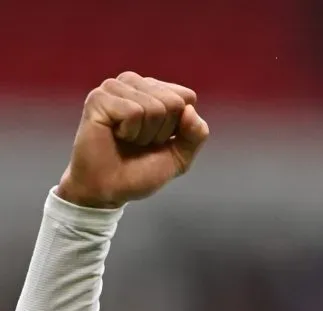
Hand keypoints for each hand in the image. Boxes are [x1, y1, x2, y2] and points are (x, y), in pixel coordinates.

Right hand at [57, 72, 209, 208]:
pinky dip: (130, 132)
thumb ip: (196, 134)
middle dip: (163, 131)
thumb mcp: (181, 155)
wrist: (110, 189)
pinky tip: (115, 135)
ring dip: (146, 134)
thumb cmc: (142, 170)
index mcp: (155, 89)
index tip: (159, 139)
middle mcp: (134, 83)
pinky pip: (133, 112)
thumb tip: (190, 110)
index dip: (180, 126)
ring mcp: (114, 88)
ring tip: (128, 139)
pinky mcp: (98, 98)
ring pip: (155, 107)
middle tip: (140, 142)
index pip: (187, 97)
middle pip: (174, 102)